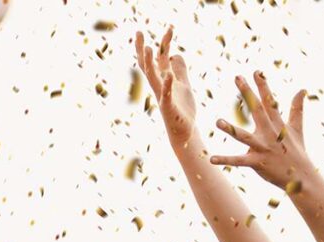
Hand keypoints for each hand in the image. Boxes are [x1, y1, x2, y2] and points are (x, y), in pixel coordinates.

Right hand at [135, 29, 196, 145]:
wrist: (184, 131)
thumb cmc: (182, 109)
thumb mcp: (184, 84)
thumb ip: (180, 70)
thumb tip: (176, 55)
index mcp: (164, 80)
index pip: (159, 58)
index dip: (162, 43)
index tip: (168, 27)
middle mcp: (160, 86)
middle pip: (149, 65)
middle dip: (143, 49)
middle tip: (139, 32)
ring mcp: (162, 97)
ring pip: (153, 78)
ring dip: (149, 63)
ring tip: (147, 49)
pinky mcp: (168, 108)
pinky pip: (166, 95)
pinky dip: (167, 86)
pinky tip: (168, 77)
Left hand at [210, 71, 311, 188]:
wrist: (301, 176)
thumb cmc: (296, 151)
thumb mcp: (297, 128)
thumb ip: (297, 108)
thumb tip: (302, 89)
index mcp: (277, 124)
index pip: (269, 101)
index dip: (263, 86)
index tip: (256, 72)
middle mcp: (269, 132)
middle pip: (256, 110)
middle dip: (247, 93)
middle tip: (237, 78)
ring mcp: (263, 147)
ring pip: (244, 136)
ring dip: (230, 129)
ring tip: (217, 122)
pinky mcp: (257, 162)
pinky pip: (238, 161)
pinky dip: (225, 160)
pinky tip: (211, 159)